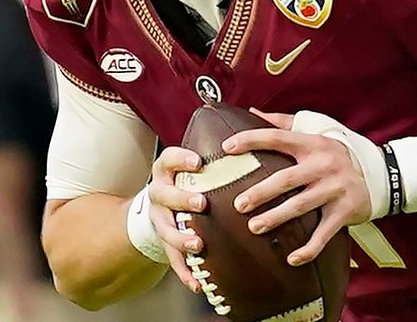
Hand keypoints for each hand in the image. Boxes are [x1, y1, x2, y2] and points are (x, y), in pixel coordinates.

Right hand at [146, 146, 207, 292]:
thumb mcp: (195, 164)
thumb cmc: (189, 180)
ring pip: (164, 229)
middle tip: (202, 203)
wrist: (161, 204)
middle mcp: (160, 193)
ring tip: (197, 244)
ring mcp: (159, 218)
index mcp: (167, 170)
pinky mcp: (163, 241)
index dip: (181, 159)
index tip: (198, 162)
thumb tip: (257, 135)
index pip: (169, 159)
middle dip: (182, 199)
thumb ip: (219, 155)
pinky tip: (196, 282)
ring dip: (180, 238)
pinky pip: (171, 258)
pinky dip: (184, 271)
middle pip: (165, 195)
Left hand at [223, 109, 370, 265]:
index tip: (227, 147)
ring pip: (301, 206)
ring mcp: (335, 189)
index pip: (278, 138)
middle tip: (238, 204)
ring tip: (254, 227)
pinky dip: (309, 248)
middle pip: (286, 179)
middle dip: (261, 192)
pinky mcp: (344, 211)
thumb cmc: (336, 153)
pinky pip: (324, 233)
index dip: (252, 140)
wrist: (379, 174)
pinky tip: (291, 258)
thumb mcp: (316, 131)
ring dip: (276, 218)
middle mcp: (323, 165)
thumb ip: (284, 123)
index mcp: (312, 143)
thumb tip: (252, 113)